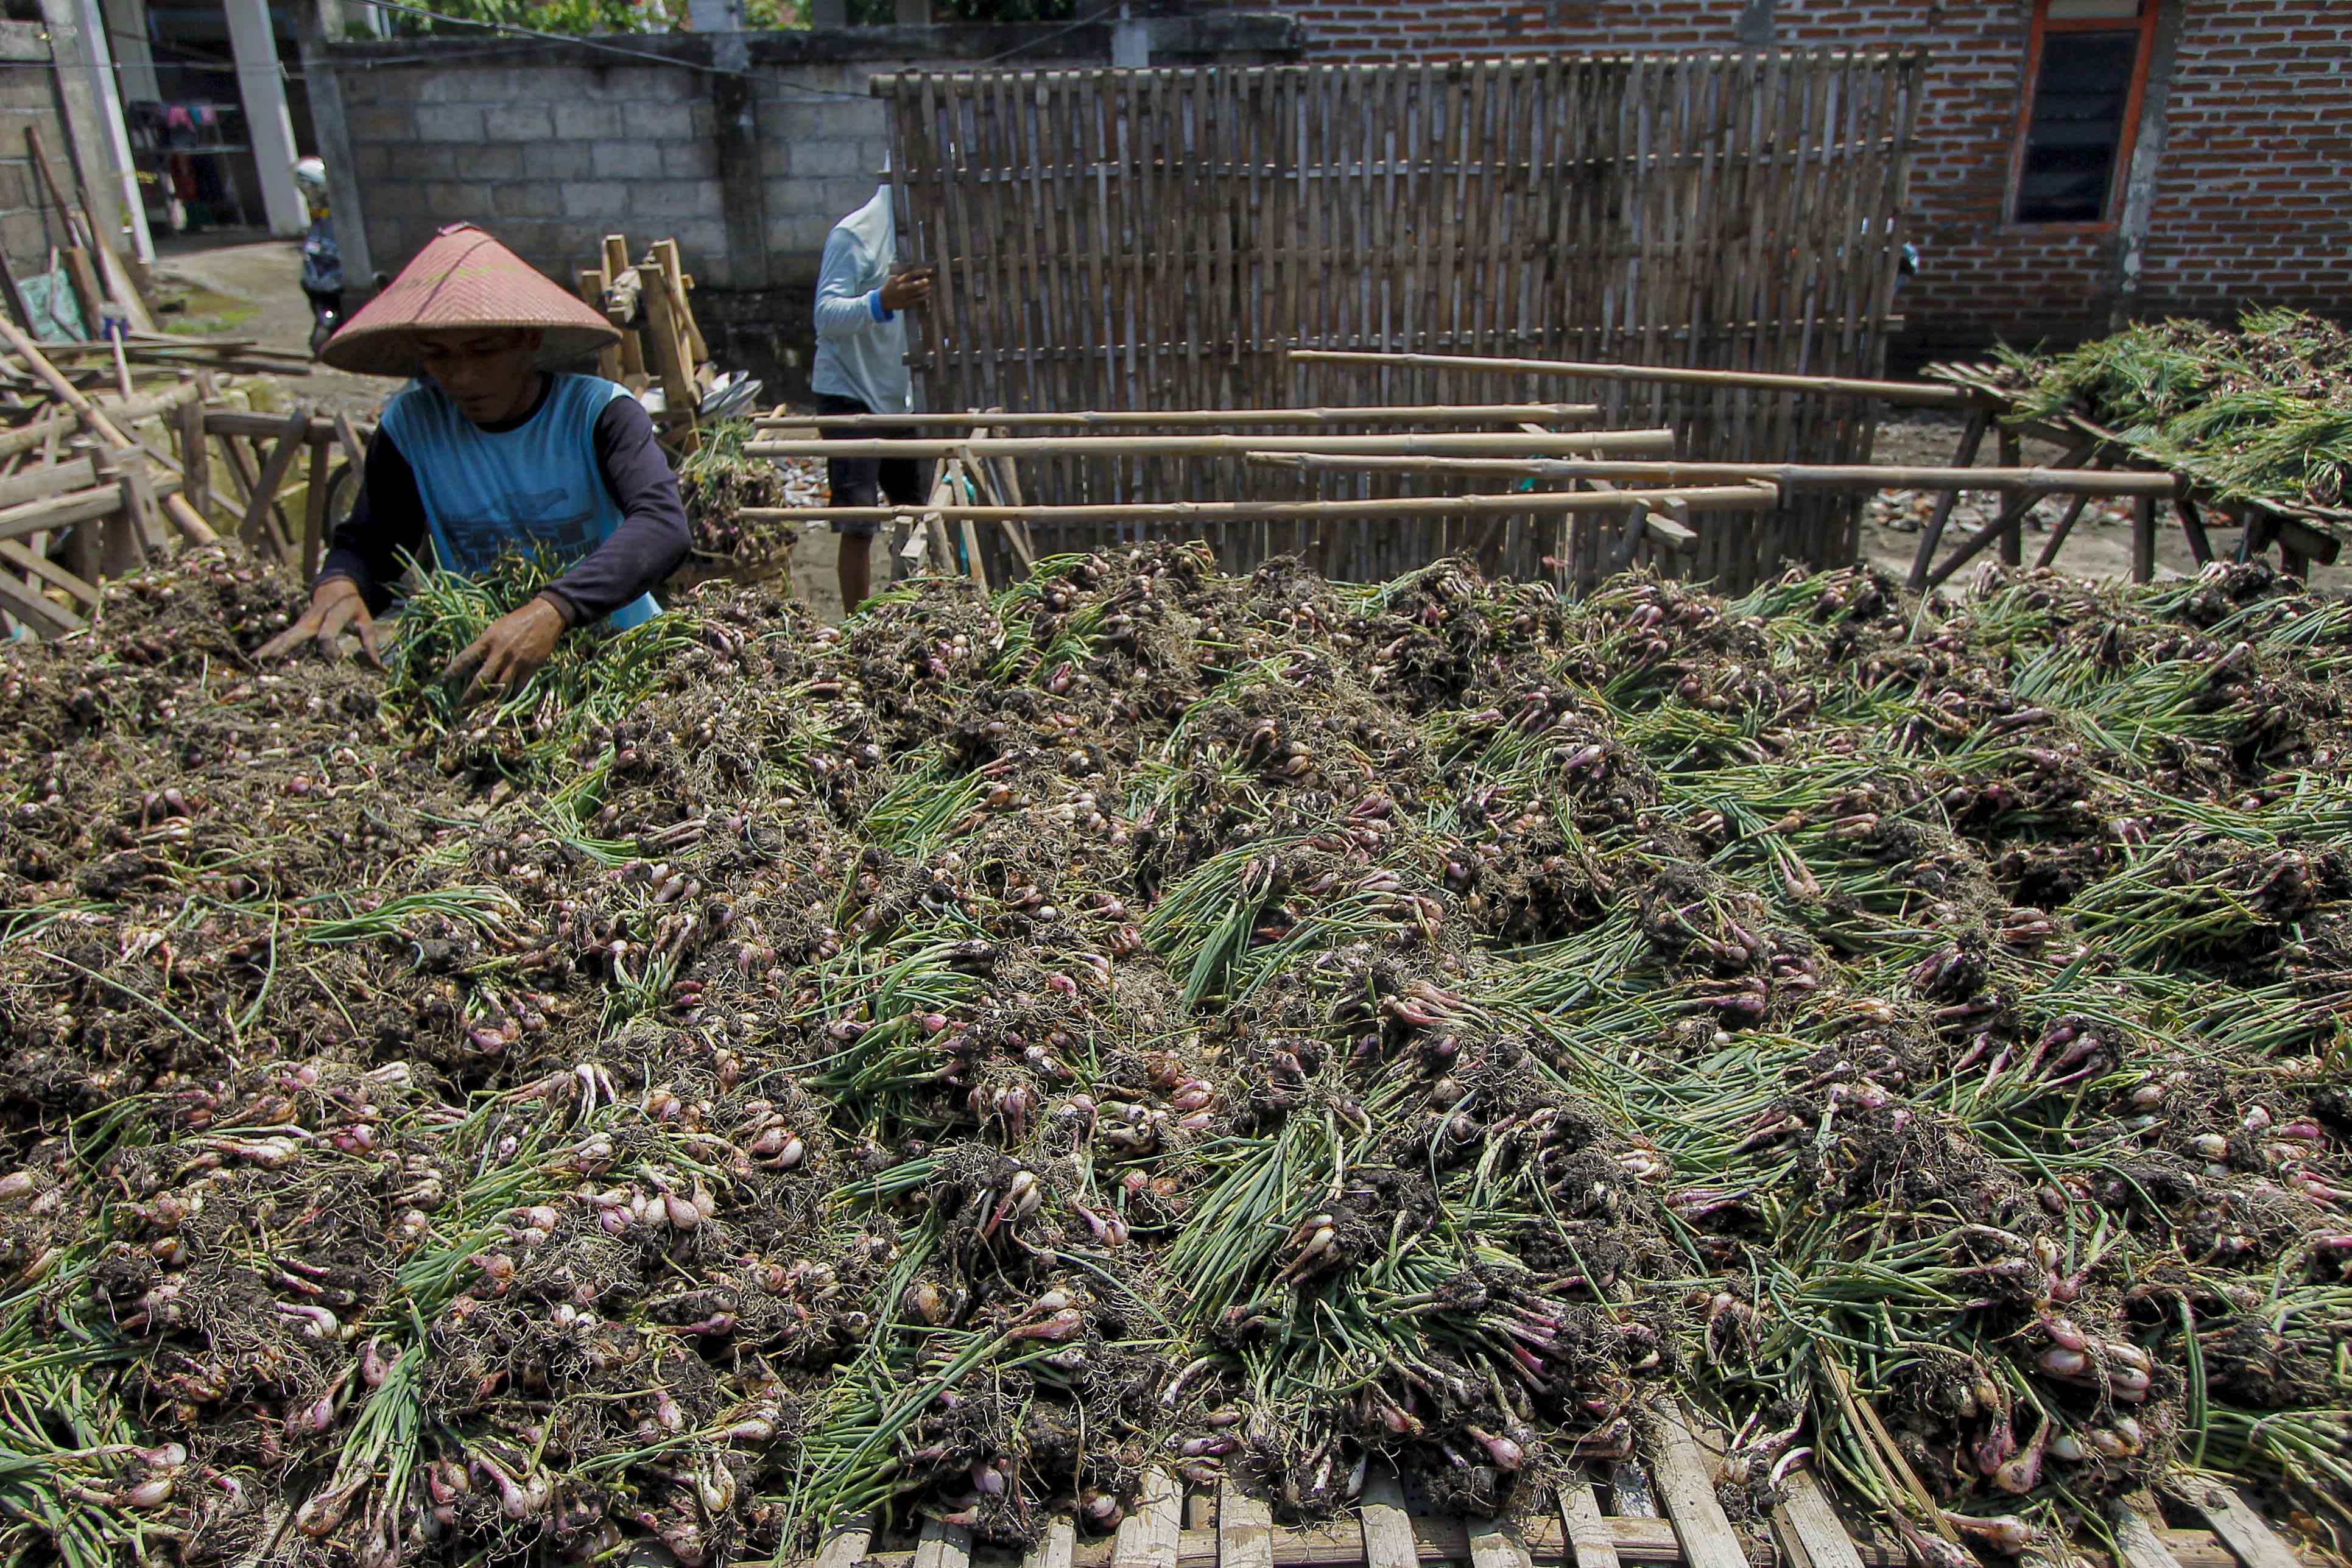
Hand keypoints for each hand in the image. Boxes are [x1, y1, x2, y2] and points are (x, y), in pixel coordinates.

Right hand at [256, 578, 380, 666]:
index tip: (337, 660)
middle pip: (298, 633)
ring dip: (270, 649)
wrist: (335, 585)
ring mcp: (302, 622)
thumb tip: (381, 668)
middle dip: (286, 647)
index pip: (327, 632)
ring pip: (285, 636)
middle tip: (271, 660)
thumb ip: (370, 644)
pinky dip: (269, 647)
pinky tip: (255, 658)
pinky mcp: (296, 626)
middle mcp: (314, 618)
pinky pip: (282, 637)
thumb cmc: (353, 606)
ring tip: (255, 662)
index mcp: (333, 614)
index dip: (330, 648)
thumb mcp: (366, 621)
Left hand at [443, 595, 568, 702]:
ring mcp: (517, 661)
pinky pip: (518, 687)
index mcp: (488, 640)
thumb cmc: (516, 620)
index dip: (452, 672)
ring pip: (501, 687)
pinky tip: (504, 699)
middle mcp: (501, 652)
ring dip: (490, 699)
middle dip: (470, 695)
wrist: (545, 617)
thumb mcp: (495, 627)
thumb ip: (485, 644)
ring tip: (482, 706)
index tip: (442, 682)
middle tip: (461, 706)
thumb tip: (474, 662)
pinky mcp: (531, 667)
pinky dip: (510, 695)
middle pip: (482, 679)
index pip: (465, 658)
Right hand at [878, 267, 934, 312]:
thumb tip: (913, 269)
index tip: (929, 270)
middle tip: (928, 280)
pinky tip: (927, 294)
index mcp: (899, 280)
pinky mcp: (907, 303)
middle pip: (912, 285)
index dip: (920, 272)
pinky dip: (923, 297)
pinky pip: (917, 300)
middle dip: (920, 283)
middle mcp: (902, 288)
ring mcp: (904, 296)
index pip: (911, 274)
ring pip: (916, 293)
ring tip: (929, 288)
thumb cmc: (889, 287)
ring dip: (924, 290)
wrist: (883, 300)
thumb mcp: (892, 278)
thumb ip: (901, 275)